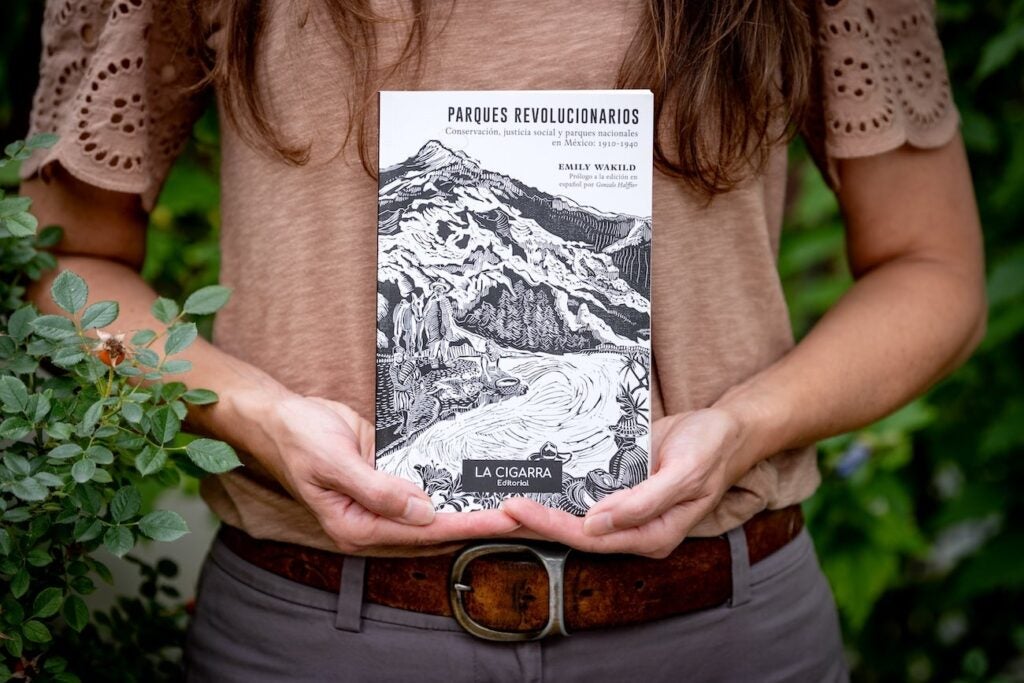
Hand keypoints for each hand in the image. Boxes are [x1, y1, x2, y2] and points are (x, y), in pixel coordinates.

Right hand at [250, 392, 520, 555]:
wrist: (281, 415)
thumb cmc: (298, 440)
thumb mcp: (334, 463)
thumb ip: (378, 490)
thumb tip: (423, 512)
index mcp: (357, 528)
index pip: (424, 532)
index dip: (467, 525)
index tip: (503, 520)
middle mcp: (373, 522)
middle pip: (436, 530)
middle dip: (479, 525)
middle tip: (525, 517)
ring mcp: (383, 502)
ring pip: (436, 512)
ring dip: (471, 508)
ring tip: (515, 506)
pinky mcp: (389, 479)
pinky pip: (427, 486)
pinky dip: (453, 486)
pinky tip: (481, 481)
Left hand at [500, 408, 755, 557]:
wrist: (726, 429)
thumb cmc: (711, 449)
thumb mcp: (686, 473)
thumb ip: (644, 502)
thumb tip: (597, 524)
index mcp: (650, 535)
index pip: (589, 537)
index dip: (550, 525)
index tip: (515, 507)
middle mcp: (631, 528)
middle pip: (571, 533)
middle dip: (530, 523)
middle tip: (483, 511)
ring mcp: (621, 509)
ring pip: (569, 515)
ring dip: (532, 511)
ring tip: (487, 502)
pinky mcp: (615, 487)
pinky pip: (577, 493)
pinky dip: (551, 489)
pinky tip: (521, 481)